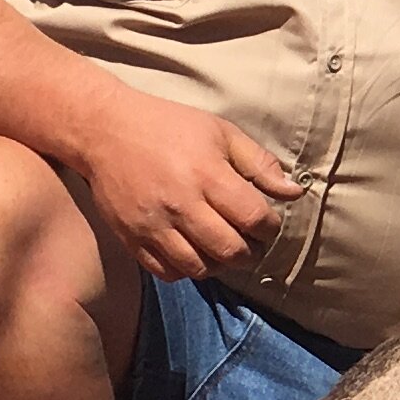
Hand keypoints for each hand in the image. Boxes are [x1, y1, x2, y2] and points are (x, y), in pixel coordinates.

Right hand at [70, 88, 298, 279]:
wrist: (104, 131)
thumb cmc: (169, 127)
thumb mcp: (220, 133)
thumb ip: (259, 164)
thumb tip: (294, 192)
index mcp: (207, 175)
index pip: (254, 219)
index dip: (270, 228)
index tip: (268, 223)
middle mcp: (180, 205)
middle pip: (230, 251)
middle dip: (251, 253)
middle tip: (252, 243)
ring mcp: (153, 225)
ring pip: (199, 268)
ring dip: (220, 265)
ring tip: (224, 249)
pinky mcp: (131, 238)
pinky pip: (167, 272)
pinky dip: (186, 269)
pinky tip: (194, 252)